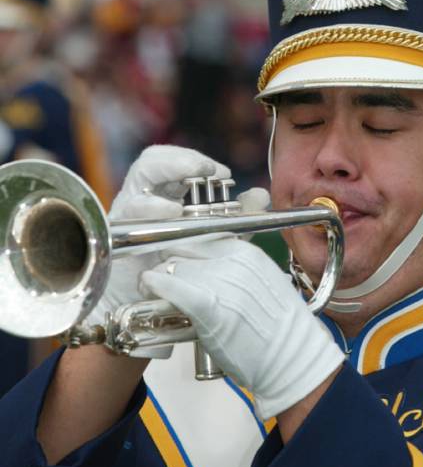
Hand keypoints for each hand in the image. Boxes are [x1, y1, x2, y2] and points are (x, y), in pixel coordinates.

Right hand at [85, 145, 268, 357]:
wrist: (147, 305)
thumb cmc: (179, 266)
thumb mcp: (216, 238)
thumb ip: (239, 216)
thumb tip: (261, 196)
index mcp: (165, 193)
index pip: (172, 161)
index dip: (195, 160)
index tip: (223, 174)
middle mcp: (142, 199)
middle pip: (149, 163)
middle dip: (177, 162)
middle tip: (205, 172)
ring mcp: (126, 218)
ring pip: (135, 189)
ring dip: (160, 194)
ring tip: (181, 206)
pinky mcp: (117, 239)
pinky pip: (127, 221)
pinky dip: (149, 214)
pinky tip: (169, 219)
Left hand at [140, 240, 344, 418]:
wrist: (292, 359)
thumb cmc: (279, 329)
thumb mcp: (263, 284)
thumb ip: (237, 271)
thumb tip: (208, 270)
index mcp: (246, 252)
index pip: (200, 237)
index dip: (182, 249)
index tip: (175, 263)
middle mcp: (232, 260)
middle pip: (183, 250)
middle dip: (168, 263)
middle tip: (161, 280)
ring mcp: (220, 281)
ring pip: (173, 267)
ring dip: (158, 276)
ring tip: (152, 289)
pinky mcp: (208, 305)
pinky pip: (171, 286)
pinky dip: (155, 284)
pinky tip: (148, 287)